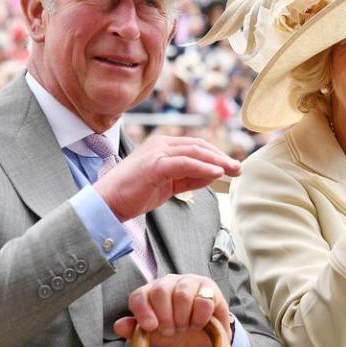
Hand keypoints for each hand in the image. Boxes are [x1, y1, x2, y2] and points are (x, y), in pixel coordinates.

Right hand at [93, 135, 240, 220]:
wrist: (107, 203)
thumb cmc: (134, 194)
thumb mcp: (168, 184)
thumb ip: (189, 178)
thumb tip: (213, 174)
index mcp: (162, 145)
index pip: (196, 146)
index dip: (216, 155)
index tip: (232, 166)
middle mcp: (160, 143)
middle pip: (199, 146)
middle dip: (221, 157)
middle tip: (238, 168)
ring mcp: (157, 152)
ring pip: (195, 152)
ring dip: (218, 161)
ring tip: (233, 170)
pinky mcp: (156, 164)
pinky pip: (186, 163)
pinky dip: (204, 167)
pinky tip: (217, 173)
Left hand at [114, 275, 231, 346]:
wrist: (205, 341)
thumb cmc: (178, 335)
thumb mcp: (156, 338)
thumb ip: (138, 332)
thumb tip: (119, 326)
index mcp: (150, 294)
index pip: (139, 296)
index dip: (143, 312)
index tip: (151, 327)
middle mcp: (168, 283)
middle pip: (160, 291)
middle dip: (165, 317)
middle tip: (170, 331)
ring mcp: (188, 282)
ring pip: (182, 294)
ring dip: (183, 318)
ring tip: (185, 327)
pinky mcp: (208, 286)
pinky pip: (202, 300)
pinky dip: (200, 317)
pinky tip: (199, 322)